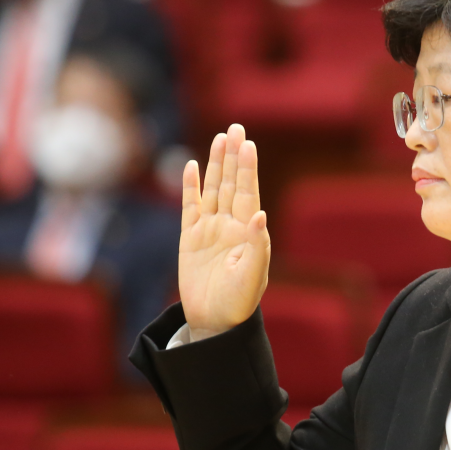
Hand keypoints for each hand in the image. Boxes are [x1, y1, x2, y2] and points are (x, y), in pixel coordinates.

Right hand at [177, 124, 270, 338]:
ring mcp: (209, 229)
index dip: (248, 168)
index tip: (248, 144)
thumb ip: (256, 245)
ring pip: (212, 189)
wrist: (215, 321)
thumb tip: (260, 214)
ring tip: (220, 138)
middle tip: (236, 128)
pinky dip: (191, 187)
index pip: (248, 192)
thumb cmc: (239, 302)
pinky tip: (192, 166)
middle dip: (233, 156)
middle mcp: (230, 224)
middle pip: (232, 183)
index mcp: (248, 231)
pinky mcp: (190, 238)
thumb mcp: (252, 275)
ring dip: (216, 164)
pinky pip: (190, 206)